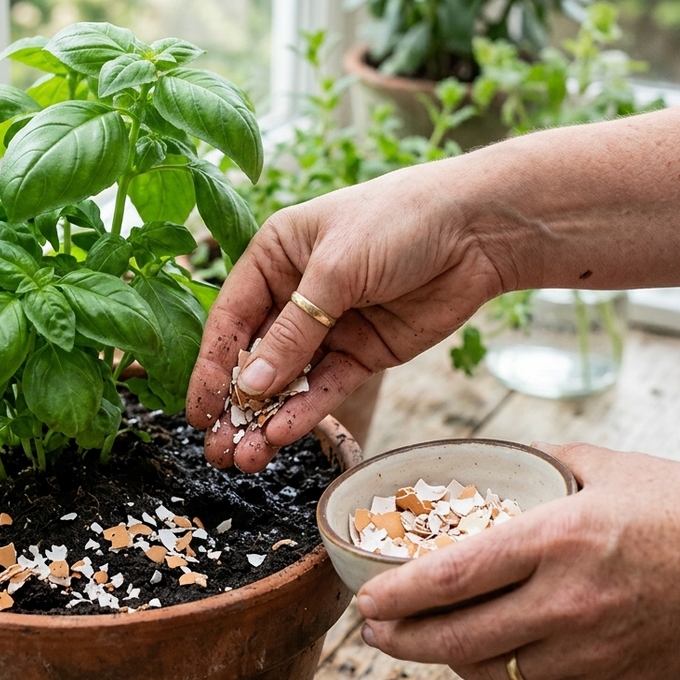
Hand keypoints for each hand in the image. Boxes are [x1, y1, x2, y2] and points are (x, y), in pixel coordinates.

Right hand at [186, 162, 507, 470]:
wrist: (480, 230)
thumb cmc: (400, 220)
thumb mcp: (336, 268)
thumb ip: (294, 330)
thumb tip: (252, 386)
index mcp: (274, 256)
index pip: (230, 318)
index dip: (212, 365)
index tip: (199, 410)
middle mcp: (294, 293)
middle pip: (254, 357)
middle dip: (235, 405)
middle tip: (216, 450)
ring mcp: (329, 326)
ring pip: (287, 382)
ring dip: (266, 419)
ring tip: (245, 458)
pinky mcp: (362, 353)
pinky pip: (325, 388)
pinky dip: (305, 413)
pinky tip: (283, 436)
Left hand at [357, 443, 679, 679]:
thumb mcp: (607, 466)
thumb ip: (540, 463)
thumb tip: (494, 459)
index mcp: (557, 538)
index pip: (452, 577)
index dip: (396, 596)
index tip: (367, 598)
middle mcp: (565, 600)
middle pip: (454, 638)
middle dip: (399, 639)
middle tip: (373, 630)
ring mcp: (587, 646)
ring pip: (488, 669)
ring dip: (444, 659)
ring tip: (419, 640)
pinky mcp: (608, 676)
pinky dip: (498, 668)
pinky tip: (483, 650)